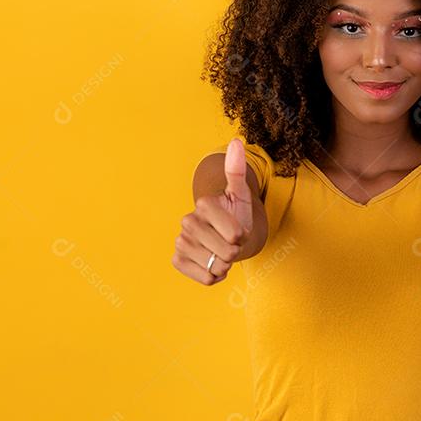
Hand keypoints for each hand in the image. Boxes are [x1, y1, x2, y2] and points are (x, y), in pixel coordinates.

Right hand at [172, 138, 254, 284]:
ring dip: (226, 264)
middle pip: (228, 253)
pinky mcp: (177, 259)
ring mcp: (181, 241)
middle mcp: (187, 221)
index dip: (243, 236)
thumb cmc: (236, 215)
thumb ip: (237, 170)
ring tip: (221, 251)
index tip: (238, 228)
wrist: (225, 236)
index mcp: (204, 204)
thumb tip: (236, 141)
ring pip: (217, 267)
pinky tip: (212, 262)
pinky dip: (215, 276)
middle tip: (230, 242)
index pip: (236, 235)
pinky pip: (206, 279)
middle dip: (236, 252)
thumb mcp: (241, 194)